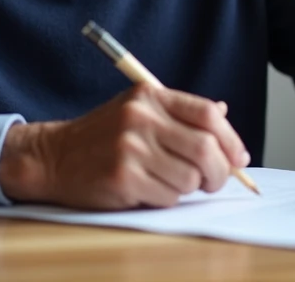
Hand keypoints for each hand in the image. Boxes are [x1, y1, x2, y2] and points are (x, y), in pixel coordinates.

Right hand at [0, 84, 250, 208]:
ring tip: (170, 182)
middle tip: (213, 181)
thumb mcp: (139, 109)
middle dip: (219, 171)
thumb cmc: (103, 135)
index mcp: (150, 96)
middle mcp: (141, 118)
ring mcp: (130, 148)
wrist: (55, 156)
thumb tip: (223, 115)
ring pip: (190, 177)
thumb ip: (179, 112)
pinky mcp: (123, 178)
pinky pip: (168, 196)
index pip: (207, 114)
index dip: (231, 139)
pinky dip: (167, 198)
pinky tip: (149, 190)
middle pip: (206, 148)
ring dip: (189, 188)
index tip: (238, 158)